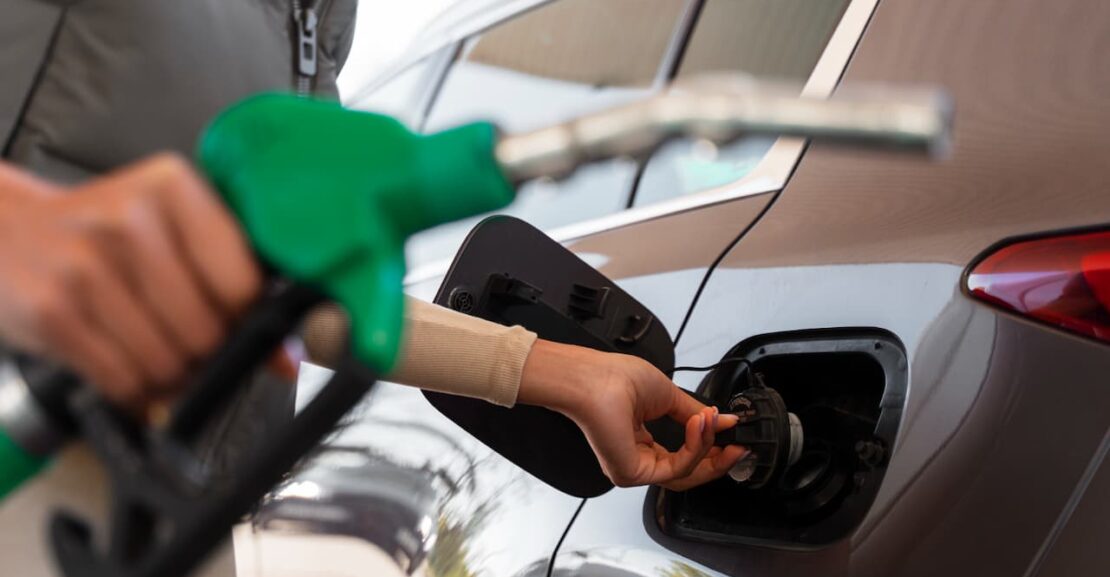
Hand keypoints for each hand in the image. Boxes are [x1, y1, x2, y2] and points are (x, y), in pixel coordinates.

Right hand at [0, 155, 260, 409]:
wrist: (0, 229)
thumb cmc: (100, 232)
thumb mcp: (169, 232)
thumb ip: (233, 284)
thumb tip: (288, 359)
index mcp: (174, 188)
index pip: (243, 284)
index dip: (244, 317)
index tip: (230, 318)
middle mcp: (131, 221)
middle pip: (208, 331)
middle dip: (204, 353)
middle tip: (184, 340)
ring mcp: (87, 267)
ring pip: (168, 364)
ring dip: (167, 376)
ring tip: (150, 349)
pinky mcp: (54, 312)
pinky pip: (123, 381)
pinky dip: (132, 389)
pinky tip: (121, 362)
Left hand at [517, 340, 746, 489]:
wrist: (593, 378)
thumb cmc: (614, 379)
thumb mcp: (668, 395)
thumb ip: (696, 414)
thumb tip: (725, 421)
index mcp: (642, 441)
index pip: (683, 457)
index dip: (712, 449)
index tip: (734, 438)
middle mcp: (638, 459)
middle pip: (688, 472)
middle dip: (718, 459)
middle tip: (739, 444)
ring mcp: (634, 469)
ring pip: (686, 474)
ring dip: (708, 447)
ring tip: (714, 422)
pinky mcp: (633, 473)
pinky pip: (677, 469)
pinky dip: (695, 447)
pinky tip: (700, 425)